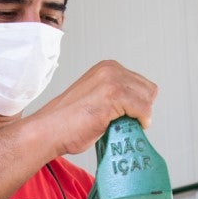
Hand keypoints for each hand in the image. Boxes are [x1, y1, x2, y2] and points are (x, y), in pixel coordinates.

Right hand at [28, 60, 156, 156]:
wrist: (49, 131)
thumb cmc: (67, 122)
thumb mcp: (96, 99)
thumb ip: (115, 98)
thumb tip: (136, 111)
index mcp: (106, 68)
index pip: (141, 83)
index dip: (138, 103)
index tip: (127, 116)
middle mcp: (110, 69)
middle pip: (148, 90)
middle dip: (142, 108)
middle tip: (125, 123)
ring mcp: (112, 81)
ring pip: (148, 100)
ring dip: (140, 116)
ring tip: (121, 126)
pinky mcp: (114, 95)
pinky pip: (143, 110)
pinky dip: (140, 122)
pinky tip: (123, 127)